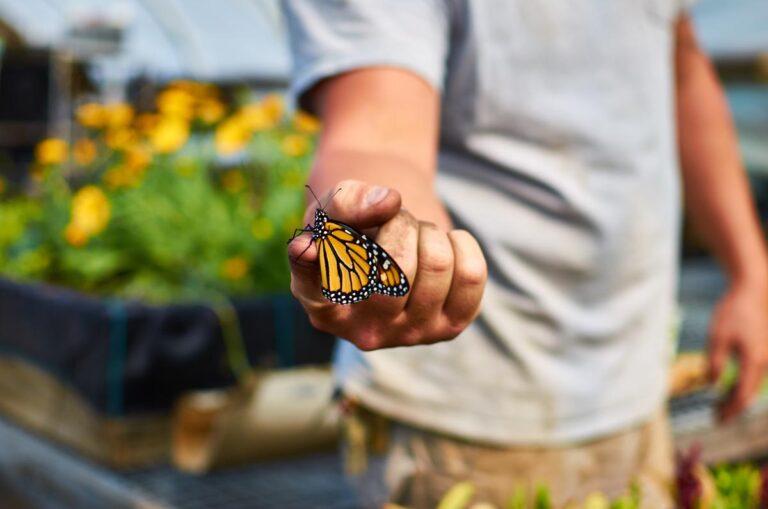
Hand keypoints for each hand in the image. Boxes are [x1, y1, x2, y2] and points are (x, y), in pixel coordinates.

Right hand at [288, 180, 486, 349]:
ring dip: (430, 232)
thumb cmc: (357, 231)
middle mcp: (364, 332)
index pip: (313, 289)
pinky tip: (444, 246)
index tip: (306, 245)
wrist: (395, 250)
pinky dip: (461, 244)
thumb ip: (348, 201)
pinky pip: (472, 275)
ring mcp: (410, 336)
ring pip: (438, 265)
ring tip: (416, 235)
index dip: (309, 266)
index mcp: (324, 308)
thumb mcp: (337, 211)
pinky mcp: (450, 328)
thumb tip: (388, 203)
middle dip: (401, 224)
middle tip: (395, 219)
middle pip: (395, 269)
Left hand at [708, 282, 767, 421]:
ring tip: (718, 406)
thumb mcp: (717, 337)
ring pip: (752, 386)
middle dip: (733, 408)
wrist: (751, 291)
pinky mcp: (762, 352)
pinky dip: (741, 386)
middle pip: (750, 394)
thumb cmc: (733, 312)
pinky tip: (727, 389)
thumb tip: (713, 385)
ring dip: (736, 398)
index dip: (730, 410)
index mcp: (754, 361)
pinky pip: (753, 376)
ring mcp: (766, 357)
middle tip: (716, 418)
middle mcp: (765, 362)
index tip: (717, 420)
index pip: (743, 395)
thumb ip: (715, 363)